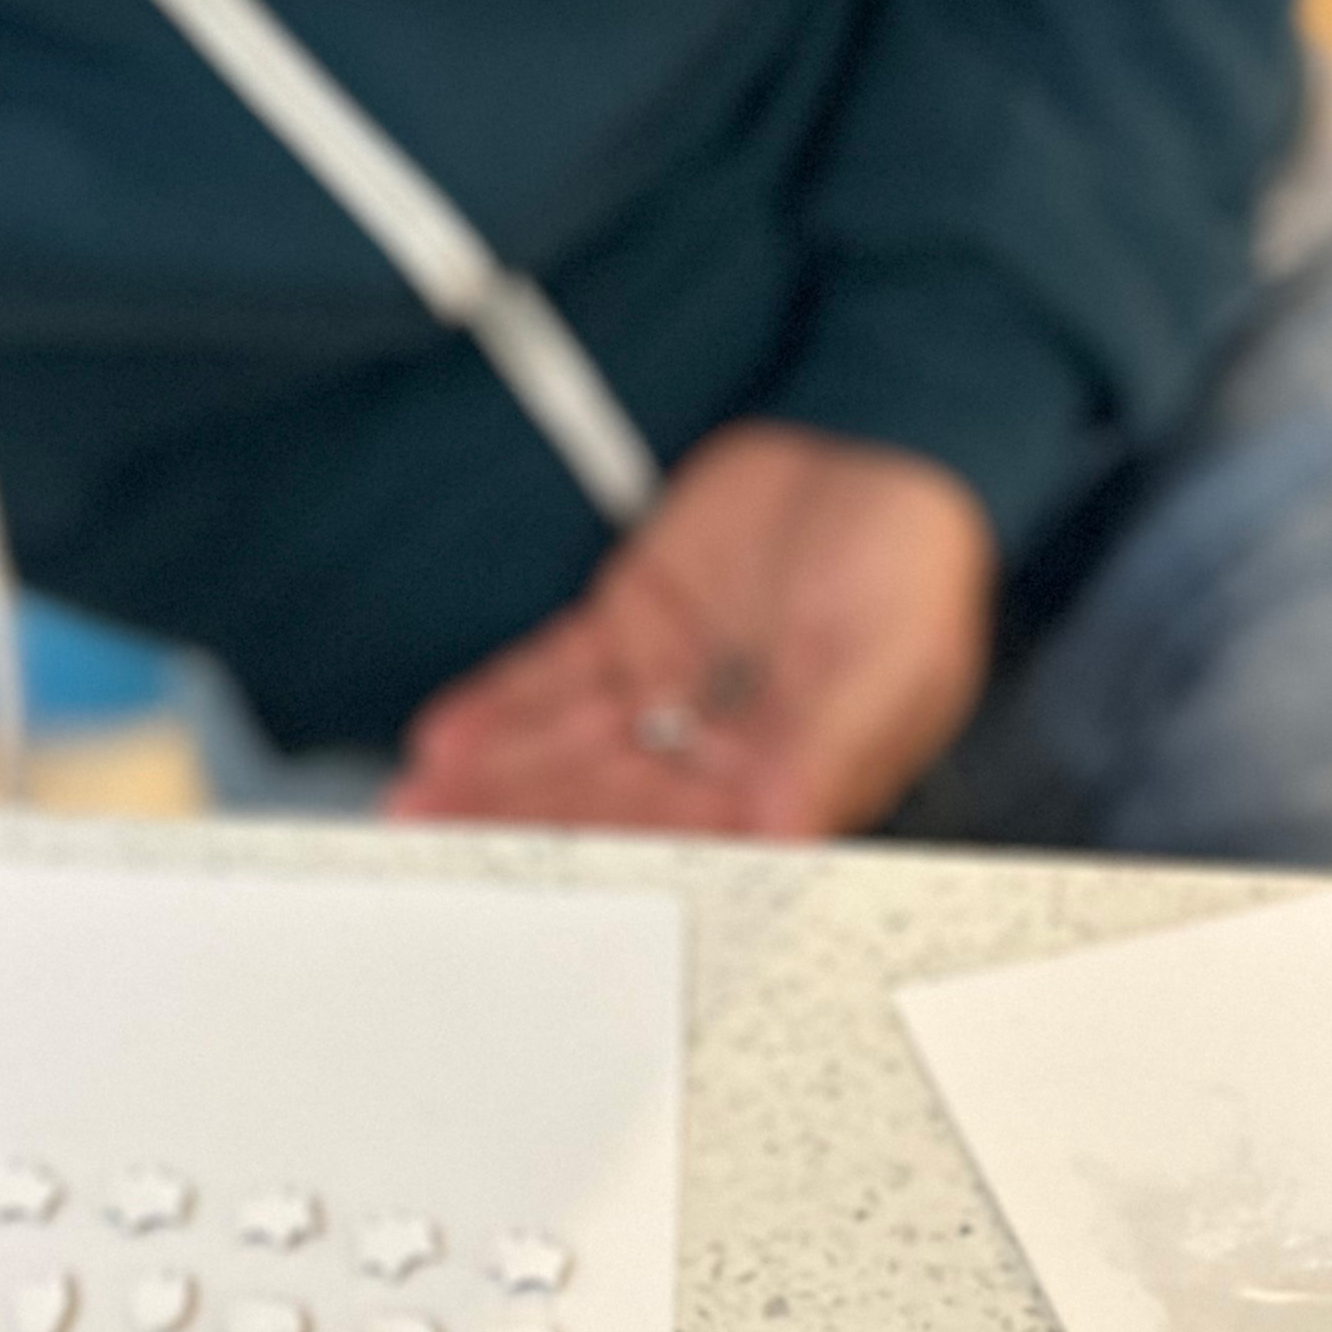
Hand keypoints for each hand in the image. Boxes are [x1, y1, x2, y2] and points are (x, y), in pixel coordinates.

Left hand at [391, 420, 995, 837]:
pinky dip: (495, 711)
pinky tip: (441, 744)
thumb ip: (824, 752)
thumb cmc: (914, 559)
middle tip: (440, 858)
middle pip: (606, 806)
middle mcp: (720, 753)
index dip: (611, 864)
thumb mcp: (887, 662)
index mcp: (790, 782)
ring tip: (416, 814)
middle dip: (523, 832)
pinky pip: (551, 682)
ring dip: (490, 785)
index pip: (687, 842)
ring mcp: (668, 692)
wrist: (878, 439)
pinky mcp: (630, 631)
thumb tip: (783, 835)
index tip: (542, 892)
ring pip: (563, 754)